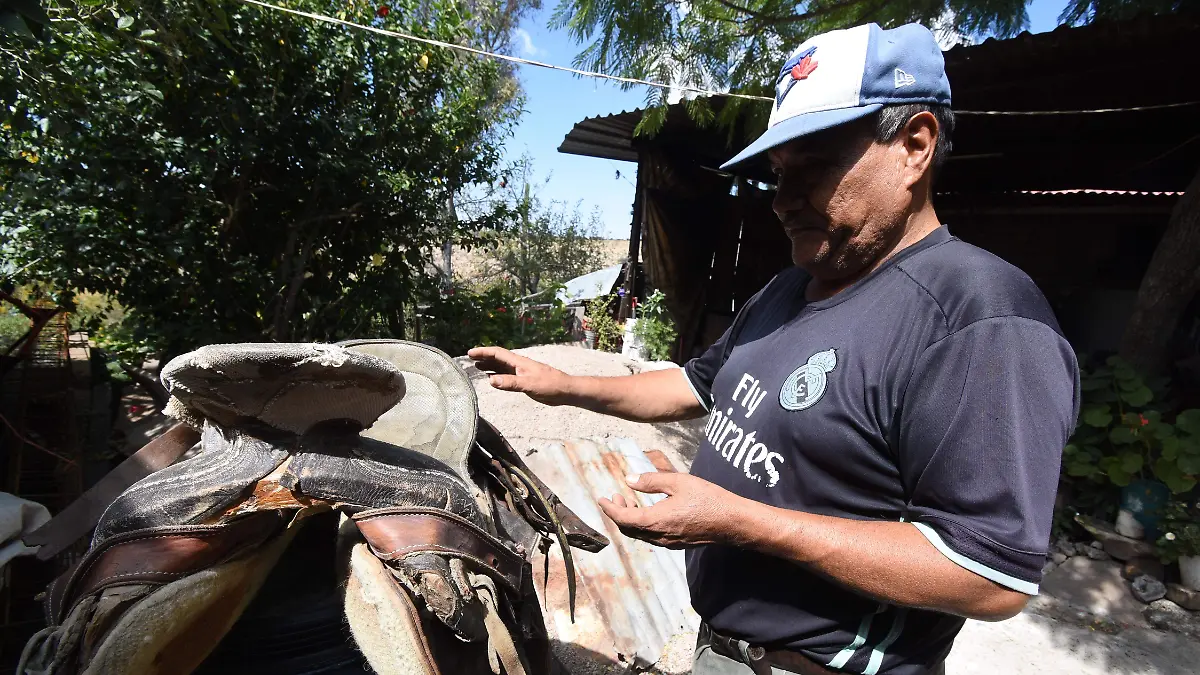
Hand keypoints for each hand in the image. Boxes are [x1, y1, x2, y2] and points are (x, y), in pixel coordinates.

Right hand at [467, 346, 572, 405]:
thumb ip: (510, 383)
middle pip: (497, 358)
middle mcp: (518, 365)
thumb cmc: (550, 385)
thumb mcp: (529, 385)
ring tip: (476, 366)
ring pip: (501, 367)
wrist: (565, 390)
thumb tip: (490, 380)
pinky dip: (497, 375)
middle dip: (483, 357)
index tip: (470, 353)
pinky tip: (492, 379)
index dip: (483, 352)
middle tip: (469, 358)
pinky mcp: (524, 380)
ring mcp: (521, 372)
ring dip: (489, 366)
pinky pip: (506, 375)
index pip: (497, 353)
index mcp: (519, 362)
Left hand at [597, 472, 743, 548]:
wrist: (732, 521)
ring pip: (639, 534)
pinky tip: (648, 512)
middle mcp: (659, 536)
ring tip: (629, 502)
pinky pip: (651, 536)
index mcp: (656, 521)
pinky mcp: (676, 543)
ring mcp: (668, 542)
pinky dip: (642, 525)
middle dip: (618, 513)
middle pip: (628, 529)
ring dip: (630, 520)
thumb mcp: (678, 482)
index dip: (609, 509)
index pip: (623, 518)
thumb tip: (628, 480)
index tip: (600, 499)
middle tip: (616, 497)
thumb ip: (651, 481)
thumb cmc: (707, 498)